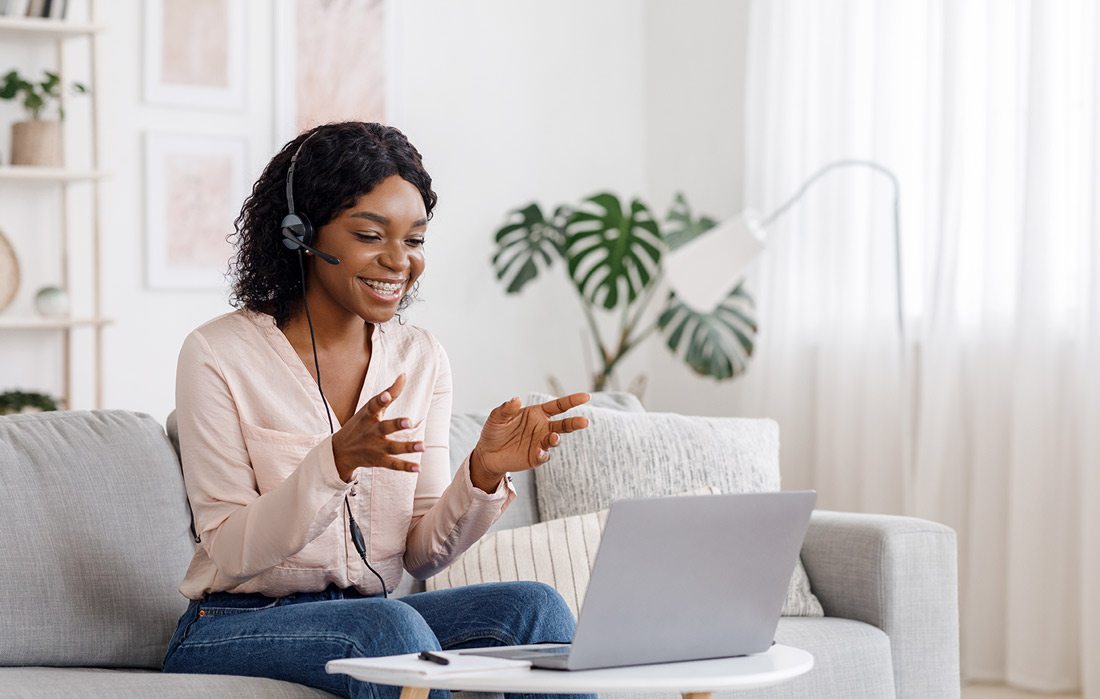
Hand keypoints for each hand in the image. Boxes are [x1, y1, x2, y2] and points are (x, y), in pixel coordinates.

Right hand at [330, 374, 422, 481]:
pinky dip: (405, 467)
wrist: (340, 451)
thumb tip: (404, 374)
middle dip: (396, 424)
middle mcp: (372, 431)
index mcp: (368, 416)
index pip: (373, 406)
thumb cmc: (361, 424)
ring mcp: (375, 447)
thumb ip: (390, 392)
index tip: (386, 395)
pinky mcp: (379, 460)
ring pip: (392, 447)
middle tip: (408, 422)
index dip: (380, 400)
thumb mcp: (370, 408)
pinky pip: (393, 464)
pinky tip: (418, 467)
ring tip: (423, 446)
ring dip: (407, 447)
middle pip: (384, 427)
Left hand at [469, 392, 590, 490]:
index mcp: (537, 413)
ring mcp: (540, 443)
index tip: (586, 396)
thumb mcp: (497, 417)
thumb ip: (507, 408)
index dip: (572, 400)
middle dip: (575, 423)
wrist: (487, 453)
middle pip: (564, 425)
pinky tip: (538, 451)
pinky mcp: (535, 457)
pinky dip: (543, 454)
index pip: (558, 406)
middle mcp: (542, 428)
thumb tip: (516, 399)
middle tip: (584, 422)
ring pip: (555, 440)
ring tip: (554, 438)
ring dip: (556, 439)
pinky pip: (543, 455)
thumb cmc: (494, 431)